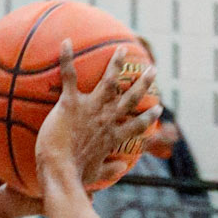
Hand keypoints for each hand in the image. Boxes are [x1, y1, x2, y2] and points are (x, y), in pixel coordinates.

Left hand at [35, 41, 159, 190]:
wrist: (60, 171)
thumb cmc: (74, 176)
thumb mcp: (95, 175)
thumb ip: (109, 170)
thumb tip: (121, 169)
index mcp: (113, 136)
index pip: (137, 125)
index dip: (148, 117)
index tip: (157, 108)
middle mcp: (107, 118)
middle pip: (130, 97)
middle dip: (143, 83)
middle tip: (152, 70)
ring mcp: (90, 108)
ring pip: (109, 80)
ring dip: (116, 63)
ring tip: (122, 49)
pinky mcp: (71, 103)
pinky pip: (70, 76)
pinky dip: (66, 58)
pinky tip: (66, 41)